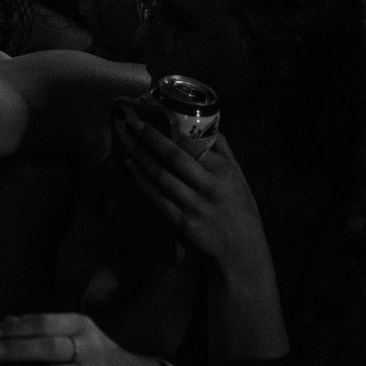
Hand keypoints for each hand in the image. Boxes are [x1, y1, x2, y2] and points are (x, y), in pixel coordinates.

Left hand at [113, 117, 275, 277]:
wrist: (242, 251)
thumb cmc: (239, 209)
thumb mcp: (239, 177)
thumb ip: (224, 151)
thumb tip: (208, 124)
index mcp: (224, 172)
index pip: (194, 144)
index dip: (170, 128)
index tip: (152, 114)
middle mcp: (209, 187)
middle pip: (173, 156)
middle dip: (149, 136)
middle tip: (130, 120)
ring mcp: (193, 206)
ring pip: (160, 175)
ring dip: (138, 155)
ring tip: (124, 138)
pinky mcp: (181, 222)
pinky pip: (155, 197)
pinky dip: (140, 180)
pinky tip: (129, 166)